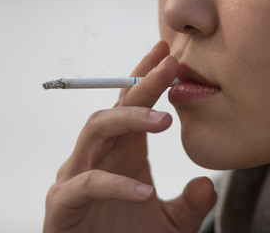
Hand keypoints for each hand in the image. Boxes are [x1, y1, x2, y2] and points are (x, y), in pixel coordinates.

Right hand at [44, 41, 216, 232]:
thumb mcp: (172, 225)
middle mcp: (98, 157)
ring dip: (128, 120)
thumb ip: (190, 205)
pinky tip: (145, 193)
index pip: (132, 106)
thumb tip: (206, 183)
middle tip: (170, 66)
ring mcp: (76, 176)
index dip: (147, 78)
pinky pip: (88, 184)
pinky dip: (116, 185)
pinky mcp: (62, 203)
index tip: (168, 54)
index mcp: (123, 153)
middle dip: (141, 85)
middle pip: (115, 109)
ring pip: (94, 132)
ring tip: (164, 120)